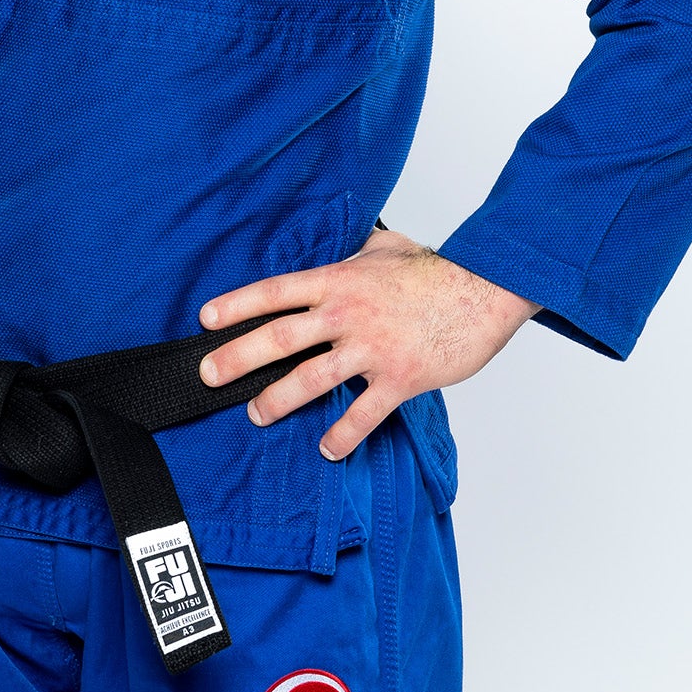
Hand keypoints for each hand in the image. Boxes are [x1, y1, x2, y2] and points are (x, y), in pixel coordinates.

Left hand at [197, 225, 538, 459]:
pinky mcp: (399, 378)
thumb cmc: (439, 270)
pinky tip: (327, 450)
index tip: (206, 319)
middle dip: (237, 357)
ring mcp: (372, 348)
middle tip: (207, 375)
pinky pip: (364, 414)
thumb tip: (350, 241)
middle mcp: (347, 314)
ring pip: (311, 378)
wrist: (485, 291)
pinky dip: (343, 435)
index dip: (237, 305)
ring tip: (255, 414)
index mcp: (340, 281)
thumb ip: (359, 251)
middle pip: (280, 337)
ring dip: (277, 399)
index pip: (276, 292)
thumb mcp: (388, 248)